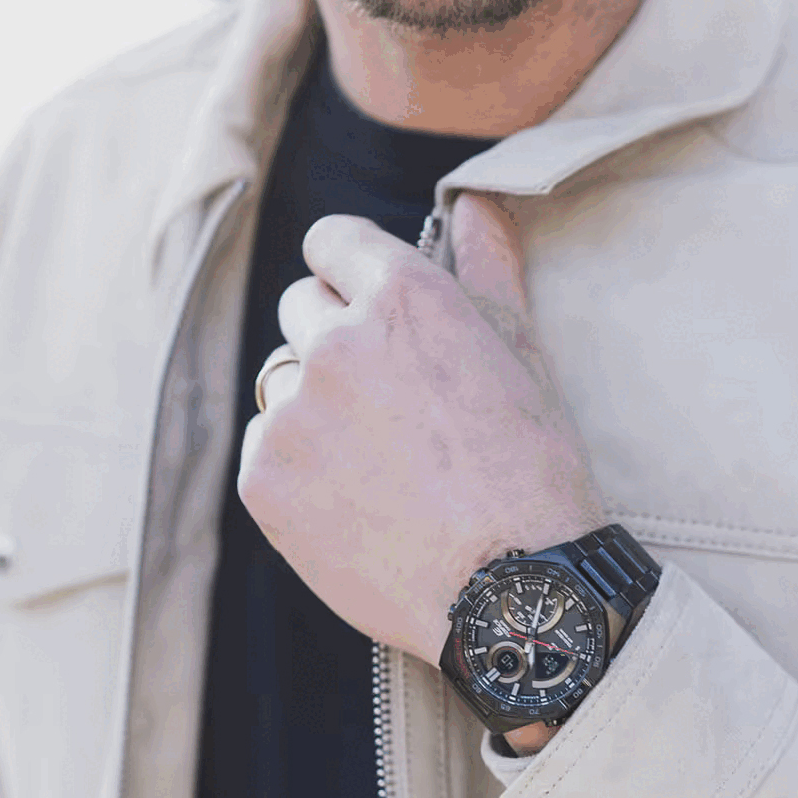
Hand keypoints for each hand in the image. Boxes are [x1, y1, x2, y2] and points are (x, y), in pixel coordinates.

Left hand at [238, 193, 606, 671]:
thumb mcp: (523, 357)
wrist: (513, 594)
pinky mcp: (263, 477)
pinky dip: (298, 469)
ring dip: (315, 406)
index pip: (332, 240)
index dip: (351, 273)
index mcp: (406, 298)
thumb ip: (488, 268)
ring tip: (378, 464)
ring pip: (282, 381)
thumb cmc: (533, 474)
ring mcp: (294, 411)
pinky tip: (355, 503)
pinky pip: (265, 447)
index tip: (365, 307)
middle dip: (336, 341)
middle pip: (300, 307)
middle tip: (392, 408)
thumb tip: (475, 203)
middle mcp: (337, 342)